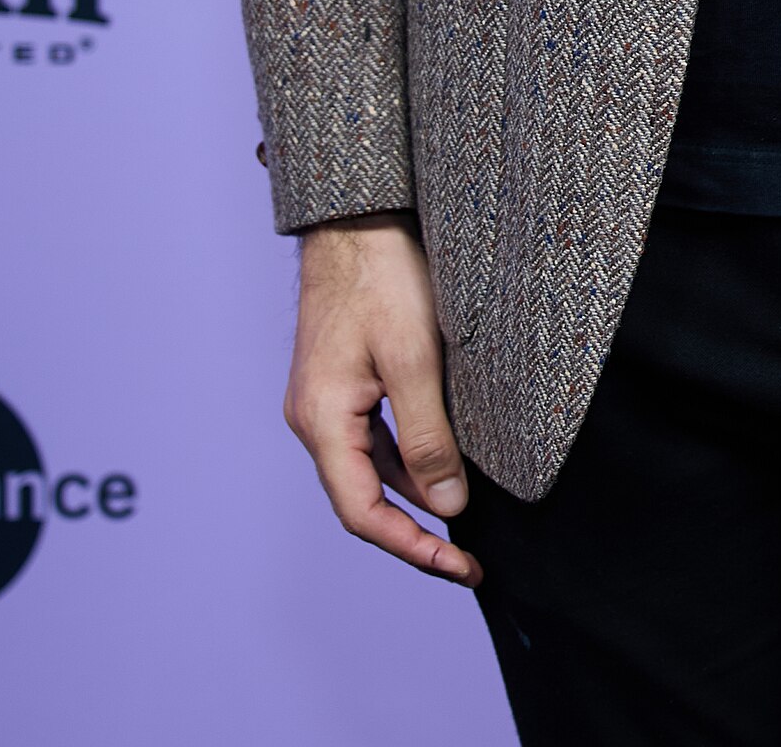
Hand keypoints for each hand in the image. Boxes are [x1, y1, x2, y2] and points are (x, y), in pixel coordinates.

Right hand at [284, 211, 481, 585]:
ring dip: (413, 494)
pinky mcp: (340, 379)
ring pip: (368, 468)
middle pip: (361, 498)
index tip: (460, 567)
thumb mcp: (415, 360)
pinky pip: (371, 436)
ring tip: (464, 513)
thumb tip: (445, 508)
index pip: (362, 513)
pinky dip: (406, 457)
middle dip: (415, 531)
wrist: (357, 214)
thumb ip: (428, 438)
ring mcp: (323, 398)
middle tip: (468, 555)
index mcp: (320, 420)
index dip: (412, 548)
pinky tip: (442, 459)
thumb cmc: (383, 275)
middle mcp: (312, 417)